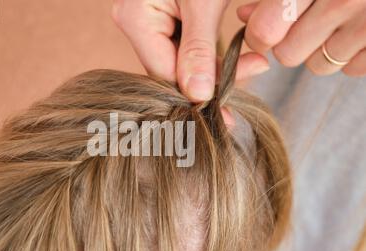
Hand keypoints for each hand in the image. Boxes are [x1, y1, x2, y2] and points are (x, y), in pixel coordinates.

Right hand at [112, 0, 270, 101]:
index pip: (165, 74)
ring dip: (214, 67)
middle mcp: (135, 23)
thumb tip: (198, 96)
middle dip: (211, 78)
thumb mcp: (205, 2)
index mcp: (135, 18)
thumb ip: (199, 49)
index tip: (232, 104)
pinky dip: (208, 52)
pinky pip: (182, 46)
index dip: (199, 92)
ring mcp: (146, 21)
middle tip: (252, 74)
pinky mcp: (162, 18)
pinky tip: (233, 55)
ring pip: (179, 62)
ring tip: (250, 62)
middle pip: (171, 70)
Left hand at [238, 0, 365, 76]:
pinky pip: (352, 68)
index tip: (267, 27)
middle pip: (288, 54)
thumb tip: (244, 16)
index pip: (265, 30)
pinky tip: (361, 28)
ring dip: (320, 50)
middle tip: (308, 20)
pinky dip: (352, 55)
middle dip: (292, 42)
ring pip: (318, 65)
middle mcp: (344, 0)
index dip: (260, 33)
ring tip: (338, 20)